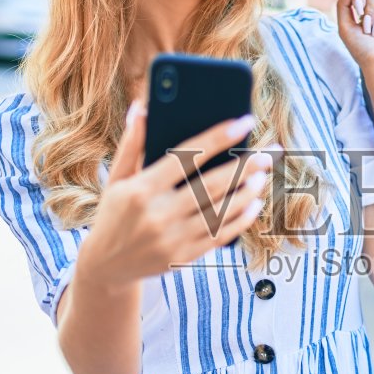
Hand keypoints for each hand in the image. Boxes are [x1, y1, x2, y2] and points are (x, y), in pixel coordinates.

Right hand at [74, 102, 273, 290]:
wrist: (105, 266)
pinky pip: (220, 236)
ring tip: (263, 175)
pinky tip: (254, 203)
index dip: (218, 137)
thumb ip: (132, 144)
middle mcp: (158, 214)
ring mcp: (172, 239)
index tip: (244, 122)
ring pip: (221, 212)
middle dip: (245, 166)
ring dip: (247, 192)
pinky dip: (241, 219)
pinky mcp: (183, 258)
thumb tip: (143, 107)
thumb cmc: (113, 213)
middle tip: (268, 152)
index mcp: (141, 188)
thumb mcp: (116, 178)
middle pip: (212, 184)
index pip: (186, 156)